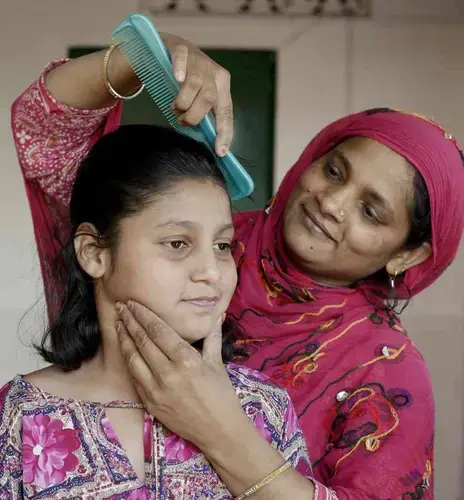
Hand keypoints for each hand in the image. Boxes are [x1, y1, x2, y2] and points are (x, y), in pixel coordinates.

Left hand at [116, 301, 248, 449]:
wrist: (218, 430)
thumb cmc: (221, 394)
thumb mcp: (217, 362)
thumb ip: (212, 336)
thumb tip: (217, 315)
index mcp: (186, 359)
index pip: (158, 330)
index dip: (143, 315)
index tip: (133, 303)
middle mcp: (168, 373)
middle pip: (142, 341)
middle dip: (129, 322)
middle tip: (120, 307)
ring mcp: (156, 390)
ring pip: (133, 358)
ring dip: (124, 339)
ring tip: (118, 324)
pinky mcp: (150, 403)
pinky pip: (135, 377)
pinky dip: (128, 361)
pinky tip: (125, 350)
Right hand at [161, 33, 233, 156]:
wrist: (172, 48)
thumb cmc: (187, 79)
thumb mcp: (199, 96)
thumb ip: (204, 114)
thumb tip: (209, 142)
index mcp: (222, 86)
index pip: (226, 113)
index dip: (224, 133)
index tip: (219, 151)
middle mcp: (213, 73)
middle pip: (209, 99)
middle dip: (195, 116)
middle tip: (182, 121)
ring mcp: (197, 60)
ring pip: (195, 84)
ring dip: (183, 102)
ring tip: (175, 108)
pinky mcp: (180, 48)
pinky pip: (181, 59)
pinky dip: (179, 69)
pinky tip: (177, 78)